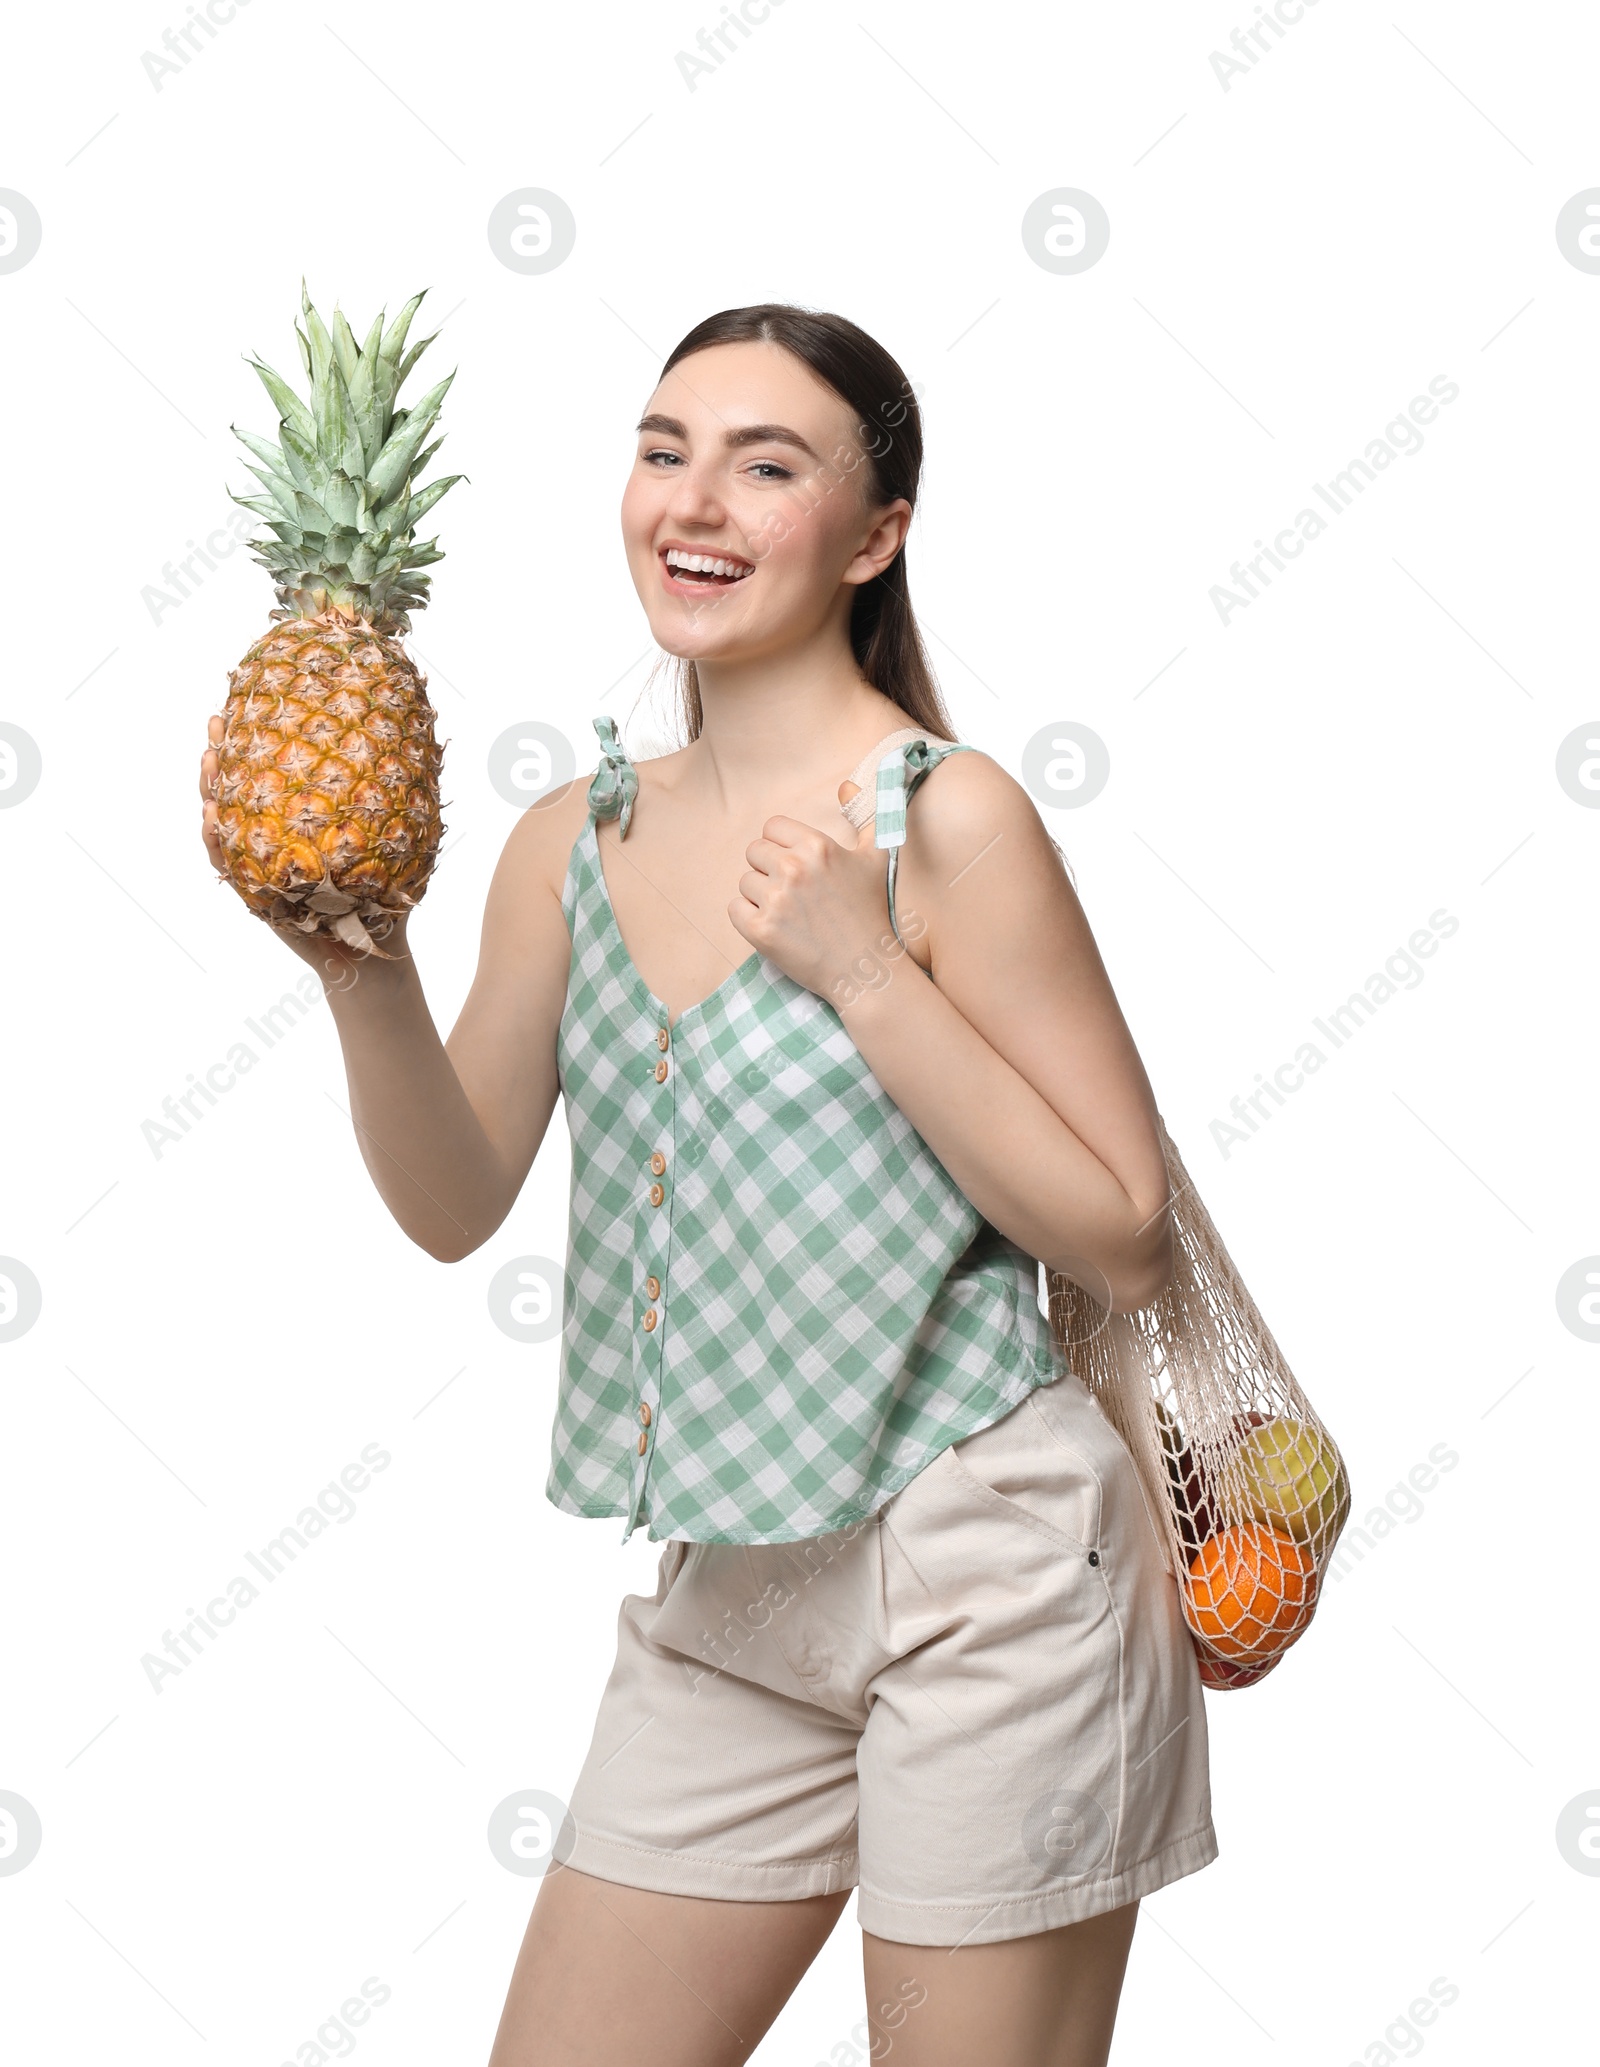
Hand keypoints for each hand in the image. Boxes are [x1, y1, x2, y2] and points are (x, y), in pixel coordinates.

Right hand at [198, 713, 402, 989]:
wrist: (380, 945)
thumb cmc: (387, 887)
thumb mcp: (395, 831)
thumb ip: (396, 791)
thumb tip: (421, 740)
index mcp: (301, 814)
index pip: (273, 767)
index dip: (260, 735)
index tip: (254, 700)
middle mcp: (274, 834)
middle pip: (239, 786)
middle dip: (222, 750)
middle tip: (216, 720)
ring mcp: (260, 862)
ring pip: (224, 821)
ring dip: (210, 789)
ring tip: (208, 759)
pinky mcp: (256, 894)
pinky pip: (229, 865)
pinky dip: (216, 841)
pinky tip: (211, 816)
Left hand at [731, 809, 908, 1007]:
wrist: (866, 968)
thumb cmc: (870, 911)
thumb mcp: (877, 857)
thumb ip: (866, 815)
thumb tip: (846, 784)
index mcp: (818, 846)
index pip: (771, 827)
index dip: (781, 846)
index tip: (797, 867)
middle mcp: (795, 868)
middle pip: (754, 852)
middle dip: (769, 870)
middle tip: (794, 894)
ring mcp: (776, 901)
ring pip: (745, 882)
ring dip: (761, 896)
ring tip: (790, 914)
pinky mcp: (761, 931)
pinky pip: (735, 909)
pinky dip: (749, 918)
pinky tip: (776, 927)